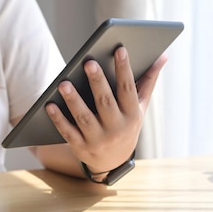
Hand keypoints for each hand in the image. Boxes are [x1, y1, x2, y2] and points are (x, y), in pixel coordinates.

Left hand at [45, 47, 166, 172]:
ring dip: (73, 100)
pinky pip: (68, 132)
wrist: (112, 162)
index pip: (128, 89)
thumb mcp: (140, 107)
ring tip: (63, 83)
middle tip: (88, 62)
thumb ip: (148, 81)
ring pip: (84, 118)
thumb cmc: (126, 124)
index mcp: (132, 115)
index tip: (120, 49)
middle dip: (97, 82)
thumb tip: (163, 56)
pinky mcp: (81, 147)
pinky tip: (49, 104)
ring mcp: (98, 139)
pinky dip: (58, 119)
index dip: (125, 69)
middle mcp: (116, 128)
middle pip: (105, 102)